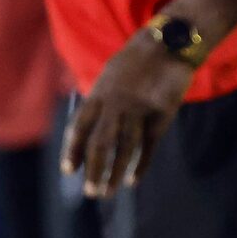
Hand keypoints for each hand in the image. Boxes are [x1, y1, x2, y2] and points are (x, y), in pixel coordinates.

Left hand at [61, 30, 193, 197]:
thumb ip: (99, 100)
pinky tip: (131, 180)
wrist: (168, 45)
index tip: (68, 170)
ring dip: (114, 173)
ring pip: (124, 149)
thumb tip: (86, 128)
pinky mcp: (160, 116)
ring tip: (106, 192)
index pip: (80, 126)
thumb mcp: (110, 75)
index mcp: (99, 92)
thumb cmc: (136, 61)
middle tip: (90, 192)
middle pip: (101, 142)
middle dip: (93, 169)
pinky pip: (148, 146)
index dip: (73, 150)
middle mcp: (116, 103)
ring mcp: (139, 110)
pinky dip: (140, 165)